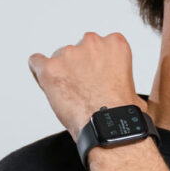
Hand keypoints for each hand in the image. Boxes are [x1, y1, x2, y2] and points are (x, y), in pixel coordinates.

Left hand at [28, 31, 144, 141]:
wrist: (108, 127)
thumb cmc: (121, 112)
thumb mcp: (133, 86)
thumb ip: (121, 77)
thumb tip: (119, 91)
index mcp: (115, 44)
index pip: (99, 45)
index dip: (95, 64)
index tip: (96, 78)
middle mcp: (91, 43)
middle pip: (78, 50)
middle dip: (79, 67)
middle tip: (83, 89)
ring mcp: (69, 54)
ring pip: (58, 58)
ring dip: (62, 73)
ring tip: (70, 96)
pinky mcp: (50, 68)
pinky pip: (36, 62)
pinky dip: (39, 73)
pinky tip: (47, 84)